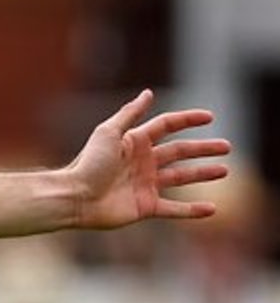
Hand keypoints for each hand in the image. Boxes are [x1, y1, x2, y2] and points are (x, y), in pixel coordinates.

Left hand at [69, 89, 230, 228]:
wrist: (77, 197)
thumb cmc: (89, 163)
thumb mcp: (109, 132)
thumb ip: (130, 113)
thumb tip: (148, 92)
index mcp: (134, 142)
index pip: (166, 126)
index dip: (187, 120)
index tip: (209, 116)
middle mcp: (142, 162)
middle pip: (180, 151)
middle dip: (203, 148)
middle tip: (227, 146)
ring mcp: (146, 184)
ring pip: (181, 177)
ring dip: (203, 173)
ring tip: (224, 170)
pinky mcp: (146, 206)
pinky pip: (175, 208)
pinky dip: (193, 210)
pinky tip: (212, 209)